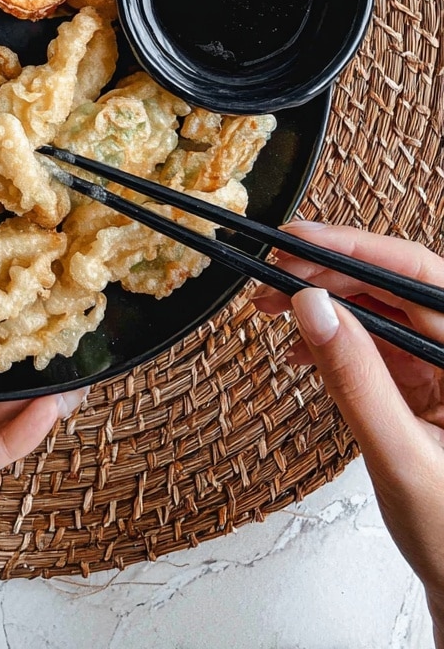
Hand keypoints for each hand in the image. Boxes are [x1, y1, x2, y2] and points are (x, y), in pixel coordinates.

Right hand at [252, 222, 443, 642]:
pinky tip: (299, 344)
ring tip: (270, 303)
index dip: (353, 248)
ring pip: (379, 307)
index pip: (416, 275)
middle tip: (270, 271)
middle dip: (328, 271)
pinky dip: (332, 334)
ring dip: (325, 300)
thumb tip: (311, 308)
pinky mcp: (422, 382)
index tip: (296, 240)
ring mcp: (441, 365)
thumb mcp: (399, 457)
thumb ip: (354, 379)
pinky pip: (374, 340)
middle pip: (394, 283)